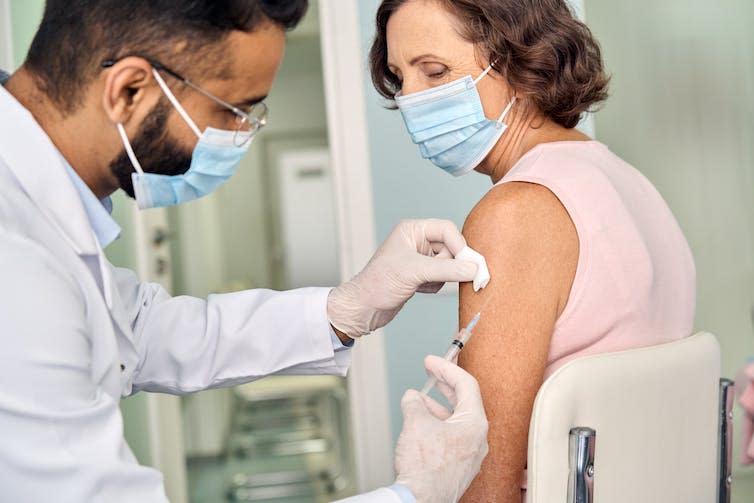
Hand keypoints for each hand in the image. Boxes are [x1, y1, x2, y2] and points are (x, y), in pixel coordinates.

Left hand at [327, 219, 477, 336]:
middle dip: (451, 265)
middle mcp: (416, 241)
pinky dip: (436, 285)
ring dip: (441, 277)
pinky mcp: (421, 275)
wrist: (363, 308)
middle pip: (452, 247)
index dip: (460, 246)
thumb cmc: (378, 284)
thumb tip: (474, 269)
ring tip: (423, 284)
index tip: (470, 265)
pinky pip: (442, 277)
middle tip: (450, 277)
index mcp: (412, 230)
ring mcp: (419, 259)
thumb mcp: (415, 272)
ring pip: (449, 264)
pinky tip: (419, 290)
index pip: (447, 230)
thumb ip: (448, 269)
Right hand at [394, 355, 488, 502]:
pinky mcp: (459, 467)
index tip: (432, 361)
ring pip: (456, 421)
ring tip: (417, 399)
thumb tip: (412, 397)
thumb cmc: (425, 467)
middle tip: (431, 371)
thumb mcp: (415, 422)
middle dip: (444, 384)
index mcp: (475, 423)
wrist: (420, 500)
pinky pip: (451, 437)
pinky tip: (420, 424)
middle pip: (464, 402)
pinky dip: (437, 425)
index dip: (446, 368)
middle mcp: (478, 438)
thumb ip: (414, 402)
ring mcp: (470, 454)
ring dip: (436, 406)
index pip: (466, 385)